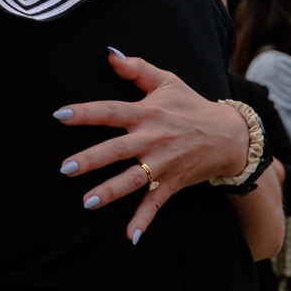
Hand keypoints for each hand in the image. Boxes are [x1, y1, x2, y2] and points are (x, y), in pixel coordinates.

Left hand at [55, 49, 249, 242]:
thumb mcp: (167, 81)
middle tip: (65, 168)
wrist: (231, 135)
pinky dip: (144, 220)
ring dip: (110, 192)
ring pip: (133, 180)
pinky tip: (129, 237)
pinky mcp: (174, 182)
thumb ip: (136, 68)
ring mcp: (163, 163)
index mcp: (146, 113)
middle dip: (91, 160)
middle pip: (117, 150)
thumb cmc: (191, 105)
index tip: (59, 115)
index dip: (85, 113)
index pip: (110, 111)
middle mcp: (153, 139)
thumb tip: (109, 53)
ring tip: (86, 202)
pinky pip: (156, 204)